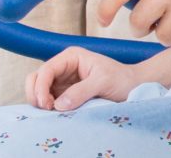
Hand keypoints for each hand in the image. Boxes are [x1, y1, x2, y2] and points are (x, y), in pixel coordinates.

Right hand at [27, 46, 166, 111]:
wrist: (134, 86)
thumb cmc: (122, 79)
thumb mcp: (103, 82)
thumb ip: (81, 91)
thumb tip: (59, 104)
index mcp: (71, 57)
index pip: (46, 70)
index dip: (41, 87)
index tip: (46, 104)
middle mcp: (63, 67)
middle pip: (36, 79)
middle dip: (36, 94)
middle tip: (47, 109)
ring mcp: (63, 82)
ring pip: (39, 91)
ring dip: (40, 102)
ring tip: (52, 112)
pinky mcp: (65, 94)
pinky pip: (48, 100)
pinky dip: (47, 107)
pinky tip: (56, 113)